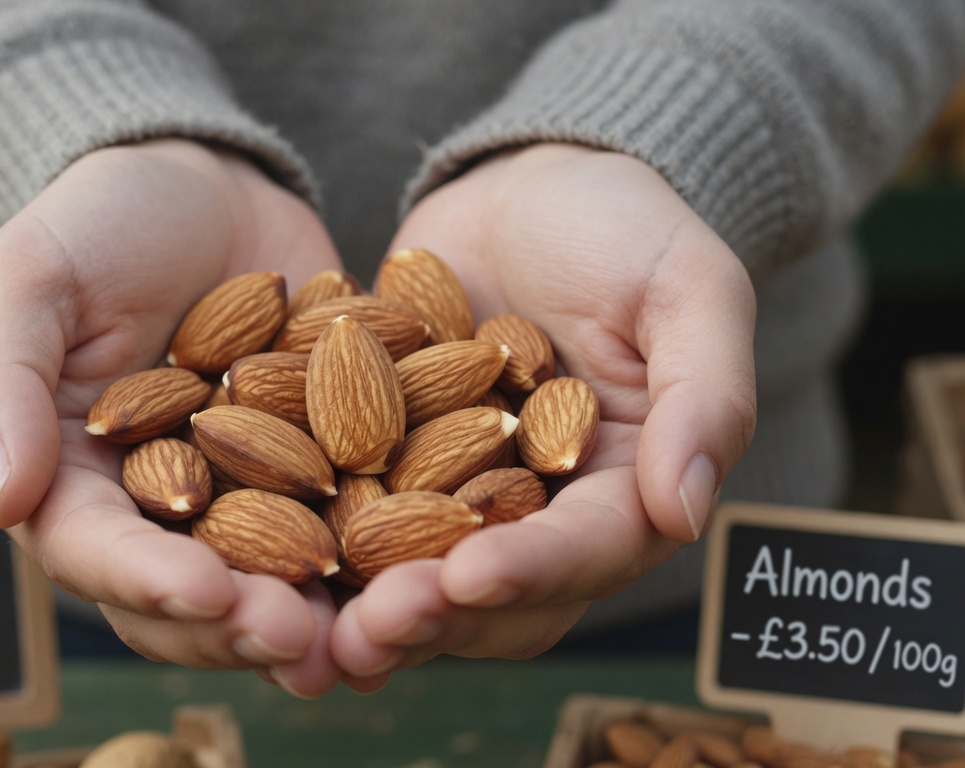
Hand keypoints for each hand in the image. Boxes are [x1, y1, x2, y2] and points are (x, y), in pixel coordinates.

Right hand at [0, 139, 343, 695]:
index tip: (210, 595)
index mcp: (75, 481)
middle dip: (244, 626)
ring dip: (322, 619)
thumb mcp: (29, 277)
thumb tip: (2, 503)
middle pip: (192, 598)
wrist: (206, 186)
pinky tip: (433, 578)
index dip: (151, 583)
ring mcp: (246, 498)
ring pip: (276, 584)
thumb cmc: (99, 223)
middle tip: (303, 641)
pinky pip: (353, 525)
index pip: (99, 552)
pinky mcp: (321, 473)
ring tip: (374, 634)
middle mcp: (160, 511)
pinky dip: (387, 559)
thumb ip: (3, 380)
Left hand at [331, 143, 756, 683]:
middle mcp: (545, 510)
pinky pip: (355, 518)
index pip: (590, 547)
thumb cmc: (625, 226)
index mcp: (627, 485)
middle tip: (371, 630)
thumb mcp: (688, 289)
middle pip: (498, 592)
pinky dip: (316, 548)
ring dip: (370, 610)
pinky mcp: (393, 466)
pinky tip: (260, 570)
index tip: (469, 576)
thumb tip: (686, 510)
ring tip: (313, 630)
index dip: (533, 570)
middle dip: (436, 613)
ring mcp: (463, 495)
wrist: (526, 186)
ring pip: (421, 578)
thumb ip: (704, 395)